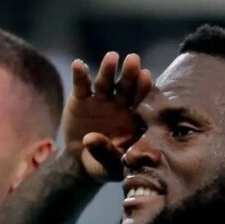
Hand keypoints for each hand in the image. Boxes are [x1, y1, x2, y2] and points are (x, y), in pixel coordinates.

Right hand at [64, 53, 151, 180]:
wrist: (82, 161)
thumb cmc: (103, 165)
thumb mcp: (108, 166)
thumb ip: (105, 153)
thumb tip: (91, 138)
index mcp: (134, 117)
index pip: (141, 101)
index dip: (143, 89)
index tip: (146, 77)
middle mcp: (119, 104)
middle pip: (126, 86)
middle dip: (130, 73)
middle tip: (133, 60)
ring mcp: (101, 99)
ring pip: (106, 82)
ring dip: (108, 69)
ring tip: (111, 58)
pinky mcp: (81, 98)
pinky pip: (81, 85)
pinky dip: (79, 74)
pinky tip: (78, 65)